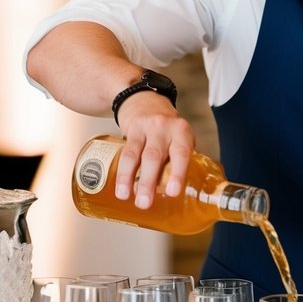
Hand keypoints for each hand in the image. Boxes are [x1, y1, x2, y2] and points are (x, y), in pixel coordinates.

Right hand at [114, 92, 195, 207]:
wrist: (144, 99)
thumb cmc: (167, 127)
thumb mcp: (179, 137)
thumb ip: (180, 161)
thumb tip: (183, 195)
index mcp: (182, 133)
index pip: (182, 153)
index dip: (177, 173)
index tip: (172, 192)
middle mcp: (165, 128)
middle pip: (156, 157)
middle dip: (149, 182)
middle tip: (145, 203)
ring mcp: (147, 127)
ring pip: (137, 155)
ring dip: (129, 178)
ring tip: (126, 196)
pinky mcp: (131, 129)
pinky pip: (125, 151)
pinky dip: (122, 171)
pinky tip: (119, 186)